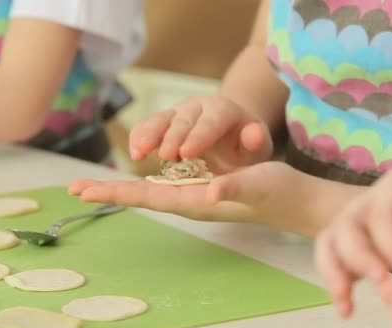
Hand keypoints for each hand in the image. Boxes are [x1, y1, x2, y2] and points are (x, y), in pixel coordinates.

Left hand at [69, 162, 346, 234]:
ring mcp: (197, 195)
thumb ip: (233, 187)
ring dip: (122, 189)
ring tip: (94, 186)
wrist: (293, 200)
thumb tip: (210, 193)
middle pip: (142, 197)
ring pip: (152, 191)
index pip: (149, 197)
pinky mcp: (205, 187)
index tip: (85, 190)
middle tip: (73, 188)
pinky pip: (166, 185)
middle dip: (109, 193)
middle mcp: (191, 201)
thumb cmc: (276, 193)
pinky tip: (137, 179)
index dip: (117, 193)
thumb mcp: (255, 184)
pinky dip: (144, 183)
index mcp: (197, 201)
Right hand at [129, 96, 272, 173]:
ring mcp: (178, 113)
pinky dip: (139, 138)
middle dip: (173, 136)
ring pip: (161, 119)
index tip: (188, 152)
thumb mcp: (257, 146)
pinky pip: (147, 127)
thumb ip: (256, 142)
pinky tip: (135, 153)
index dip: (199, 135)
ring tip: (139, 153)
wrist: (231, 136)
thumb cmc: (245, 146)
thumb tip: (256, 134)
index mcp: (224, 110)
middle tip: (166, 156)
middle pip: (184, 119)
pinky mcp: (163, 122)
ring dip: (148, 135)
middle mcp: (199, 106)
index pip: (212, 120)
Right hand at [315, 164, 391, 316]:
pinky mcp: (364, 241)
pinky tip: (347, 309)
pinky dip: (337, 279)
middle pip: (348, 223)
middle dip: (359, 257)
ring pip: (333, 240)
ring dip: (334, 270)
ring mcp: (365, 219)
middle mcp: (375, 198)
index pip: (384, 213)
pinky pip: (338, 257)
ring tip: (347, 306)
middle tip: (383, 285)